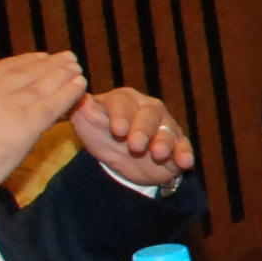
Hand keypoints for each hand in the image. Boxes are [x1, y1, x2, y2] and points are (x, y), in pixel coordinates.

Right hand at [0, 53, 88, 203]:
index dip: (23, 63)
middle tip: (66, 59)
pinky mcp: (25, 127)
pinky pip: (53, 105)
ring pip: (43, 86)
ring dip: (63, 75)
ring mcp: (10, 107)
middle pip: (27, 73)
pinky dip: (69, 93)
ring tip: (77, 68)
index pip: (2, 69)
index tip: (38, 58)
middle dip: (49, 65)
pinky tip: (80, 86)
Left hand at [68, 86, 193, 186]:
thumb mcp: (86, 122)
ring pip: (168, 130)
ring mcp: (165, 126)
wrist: (120, 157)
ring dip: (164, 141)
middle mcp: (148, 108)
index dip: (120, 115)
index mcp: (124, 99)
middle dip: (143, 129)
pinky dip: (185, 154)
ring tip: (159, 153)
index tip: (117, 130)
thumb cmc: (102, 134)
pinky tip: (184, 162)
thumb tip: (77, 98)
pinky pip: (184, 147)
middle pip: (149, 114)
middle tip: (136, 145)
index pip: (122, 102)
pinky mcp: (177, 144)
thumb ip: (81, 109)